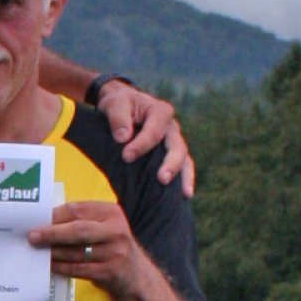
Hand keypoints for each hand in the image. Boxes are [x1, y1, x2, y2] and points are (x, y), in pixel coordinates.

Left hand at [29, 197, 146, 294]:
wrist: (135, 276)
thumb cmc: (110, 247)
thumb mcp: (103, 228)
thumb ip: (80, 221)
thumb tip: (45, 222)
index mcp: (111, 213)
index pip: (78, 209)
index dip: (54, 215)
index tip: (36, 220)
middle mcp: (116, 231)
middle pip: (77, 229)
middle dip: (52, 233)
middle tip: (32, 236)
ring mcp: (115, 252)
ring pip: (76, 252)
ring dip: (53, 252)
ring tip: (37, 251)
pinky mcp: (110, 272)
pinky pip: (79, 269)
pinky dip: (61, 267)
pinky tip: (50, 265)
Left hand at [96, 79, 193, 194]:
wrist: (123, 105)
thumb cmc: (120, 104)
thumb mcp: (115, 104)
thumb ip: (118, 117)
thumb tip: (123, 138)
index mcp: (160, 112)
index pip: (155, 131)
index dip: (141, 144)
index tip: (126, 156)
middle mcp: (171, 127)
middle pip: (177, 147)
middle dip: (171, 164)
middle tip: (162, 179)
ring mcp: (173, 141)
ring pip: (184, 159)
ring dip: (183, 176)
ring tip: (184, 194)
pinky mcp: (170, 154)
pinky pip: (182, 167)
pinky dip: (184, 180)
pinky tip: (185, 196)